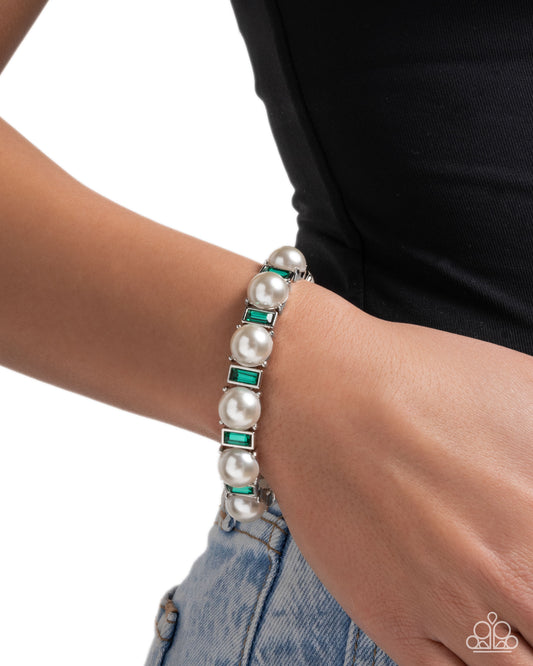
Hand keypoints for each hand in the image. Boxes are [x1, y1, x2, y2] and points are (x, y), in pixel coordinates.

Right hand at [258, 279, 532, 664]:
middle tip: (518, 581)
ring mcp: (446, 608)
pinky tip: (478, 639)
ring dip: (519, 646)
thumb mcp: (523, 386)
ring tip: (507, 615)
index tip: (529, 545)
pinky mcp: (391, 621)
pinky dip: (477, 665)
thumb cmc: (415, 376)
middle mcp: (503, 575)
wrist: (313, 391)